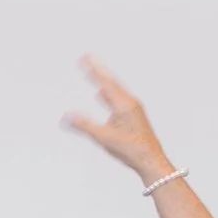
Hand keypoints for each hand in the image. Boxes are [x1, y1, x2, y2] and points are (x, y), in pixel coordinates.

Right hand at [60, 56, 178, 183]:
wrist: (152, 160)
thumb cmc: (131, 149)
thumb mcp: (103, 137)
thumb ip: (84, 125)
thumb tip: (65, 116)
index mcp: (124, 104)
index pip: (105, 82)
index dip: (93, 69)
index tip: (83, 57)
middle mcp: (130, 103)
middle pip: (111, 81)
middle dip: (97, 69)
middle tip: (86, 56)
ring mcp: (133, 109)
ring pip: (114, 89)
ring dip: (102, 79)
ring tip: (94, 71)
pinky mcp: (133, 116)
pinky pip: (117, 98)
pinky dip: (107, 93)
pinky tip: (102, 95)